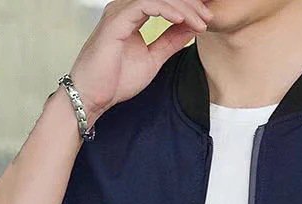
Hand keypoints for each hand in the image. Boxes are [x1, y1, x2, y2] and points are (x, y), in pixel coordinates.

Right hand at [68, 0, 213, 123]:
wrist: (93, 96)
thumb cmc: (114, 80)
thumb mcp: (152, 59)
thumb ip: (169, 42)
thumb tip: (189, 29)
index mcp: (132, 15)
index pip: (164, 3)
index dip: (187, 8)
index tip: (206, 21)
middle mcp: (125, 8)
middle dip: (189, 4)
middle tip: (208, 17)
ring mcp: (119, 12)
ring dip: (182, 7)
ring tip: (200, 21)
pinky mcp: (116, 21)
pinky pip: (146, 5)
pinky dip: (166, 10)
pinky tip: (181, 20)